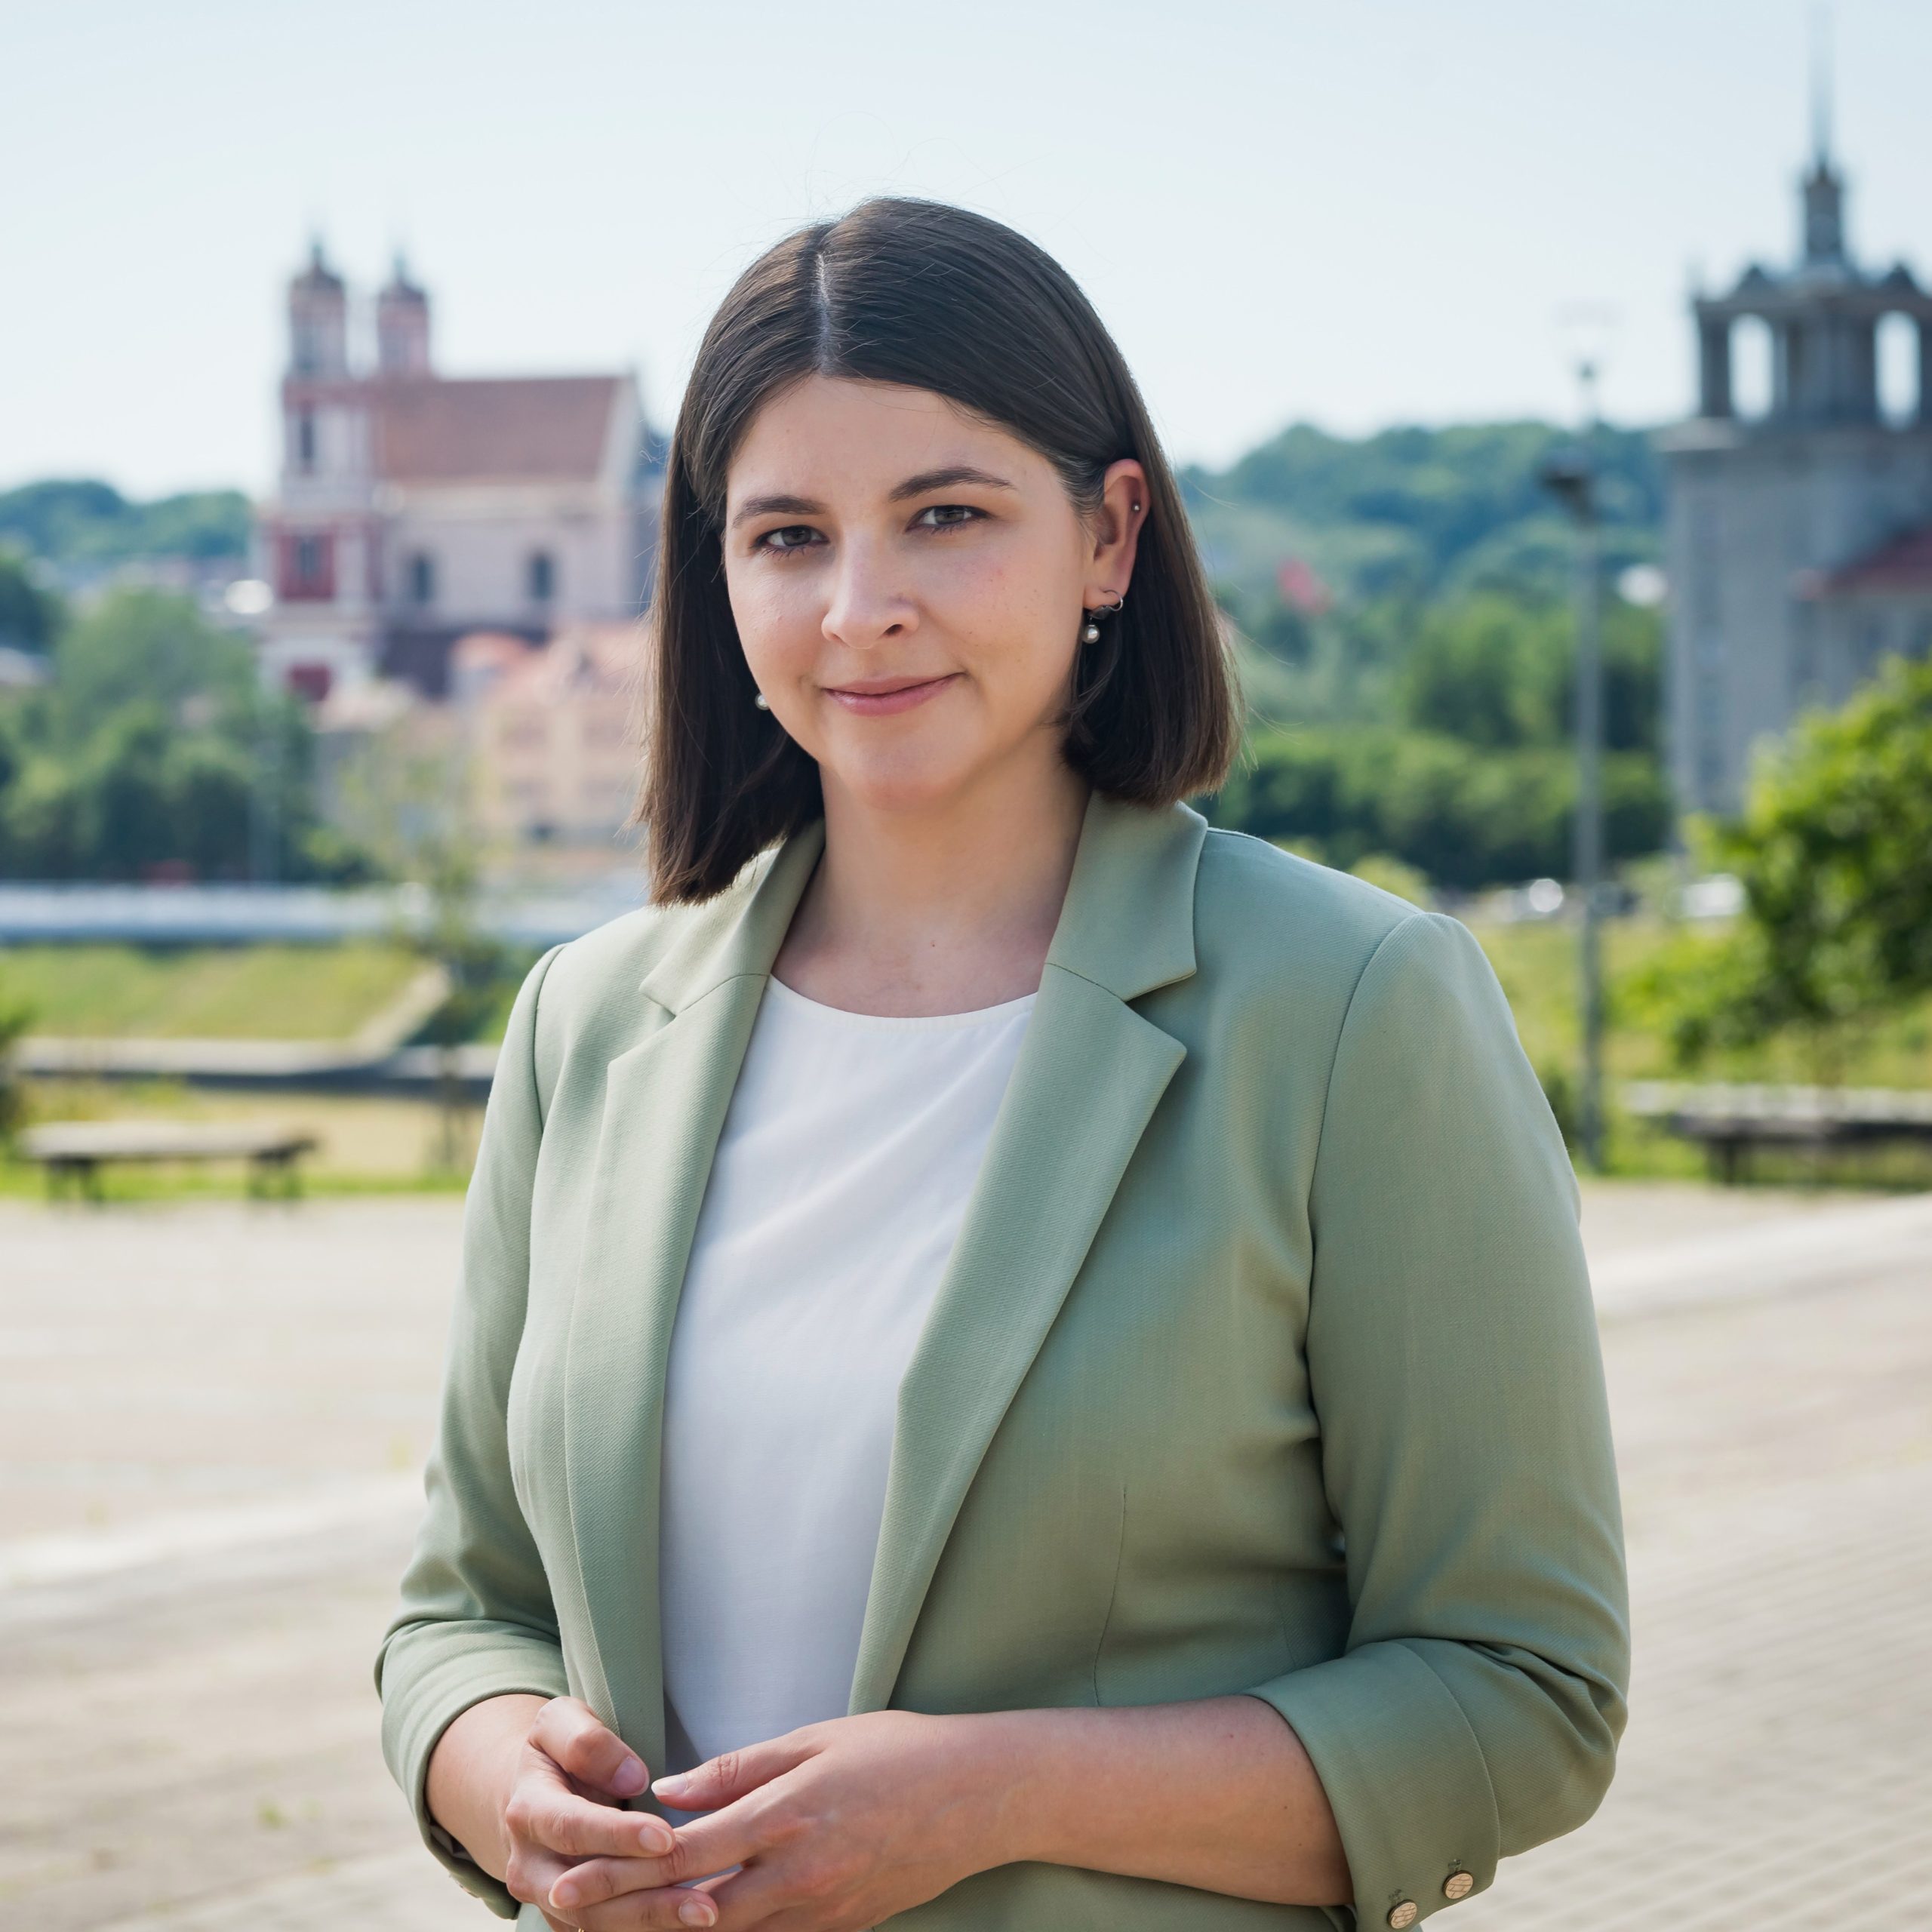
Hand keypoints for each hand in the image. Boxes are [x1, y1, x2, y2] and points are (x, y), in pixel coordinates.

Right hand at [500, 1697, 680, 1931]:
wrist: (527, 1797)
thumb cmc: (556, 1752)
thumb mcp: (560, 1722)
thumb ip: (588, 1741)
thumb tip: (633, 1778)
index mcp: (528, 1812)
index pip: (572, 1828)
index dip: (618, 1836)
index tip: (666, 1837)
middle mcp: (531, 1867)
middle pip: (584, 1894)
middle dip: (644, 1900)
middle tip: (702, 1903)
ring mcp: (549, 1901)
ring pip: (597, 1922)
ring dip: (652, 1922)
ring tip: (706, 1915)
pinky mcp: (569, 1919)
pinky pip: (606, 1931)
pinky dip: (647, 1928)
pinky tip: (688, 1922)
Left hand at [545, 1709, 1009, 1930]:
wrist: (981, 1798)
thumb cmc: (899, 1752)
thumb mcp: (816, 1739)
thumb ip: (738, 1769)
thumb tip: (668, 1790)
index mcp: (787, 1816)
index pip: (684, 1853)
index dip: (622, 1870)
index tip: (572, 1879)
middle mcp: (800, 1875)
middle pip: (693, 1909)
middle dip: (628, 1915)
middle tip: (569, 1911)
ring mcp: (823, 1911)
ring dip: (671, 1930)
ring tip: (616, 1924)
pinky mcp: (843, 1929)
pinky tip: (694, 1925)